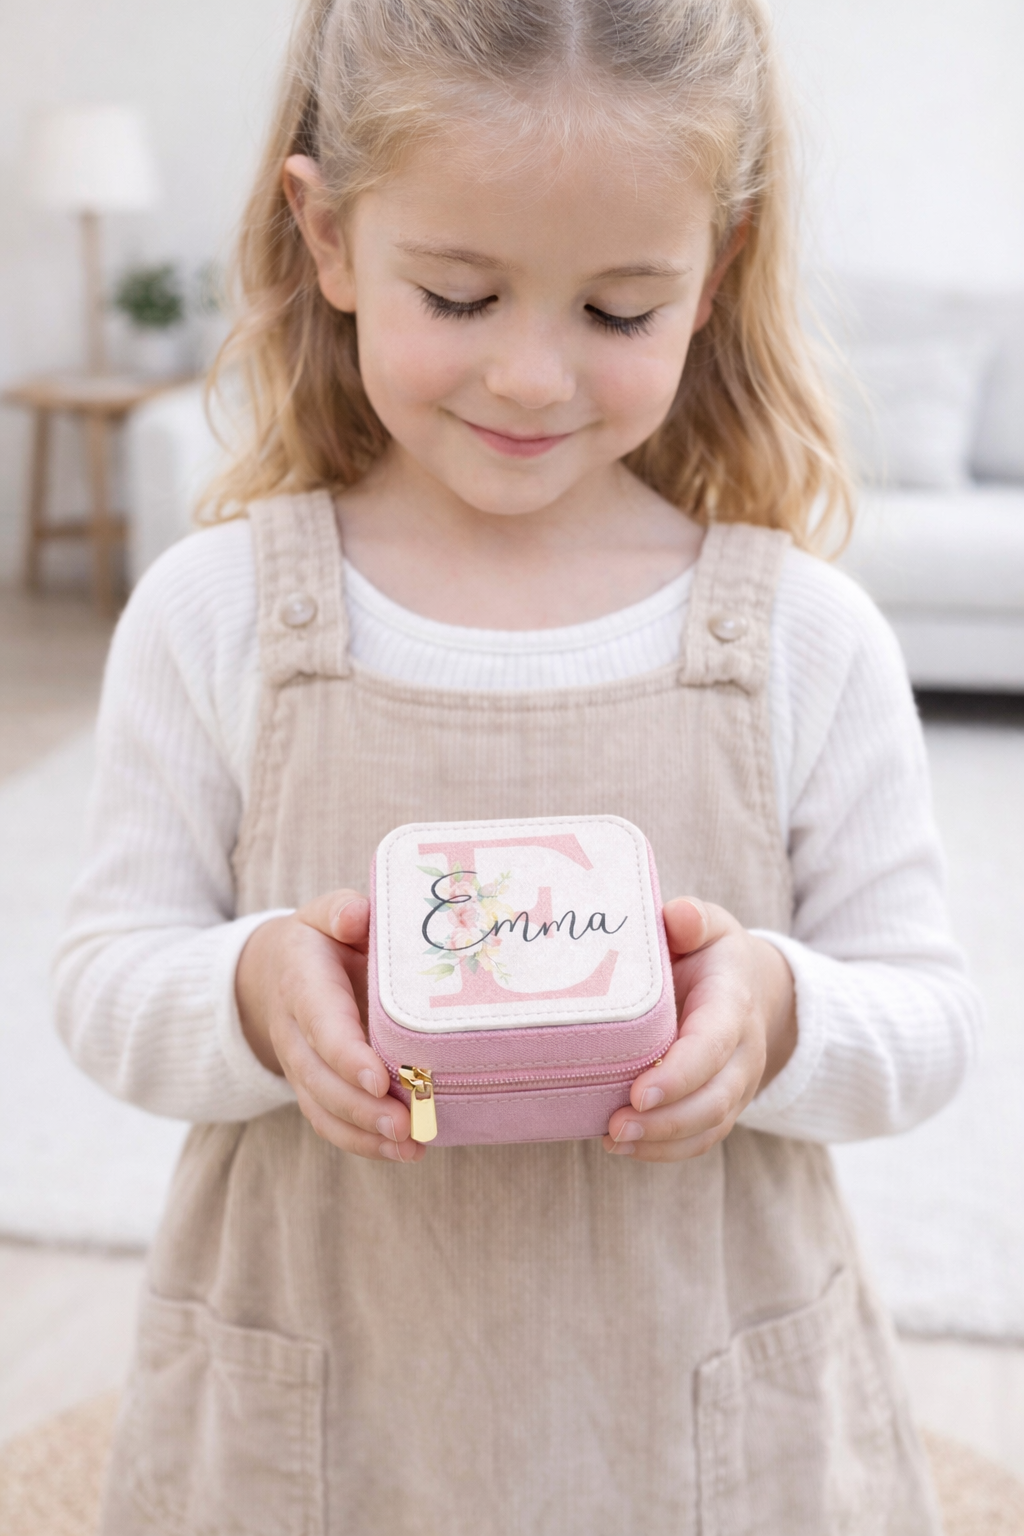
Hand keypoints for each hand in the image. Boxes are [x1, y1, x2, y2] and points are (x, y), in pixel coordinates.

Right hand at [236, 890, 424, 1163]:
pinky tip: (403, 1151)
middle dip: (362, 1107)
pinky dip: (362, 1144)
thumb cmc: (322, 940)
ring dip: (365, 1134)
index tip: (378, 1079)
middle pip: (321, 1078)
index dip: (346, 1054)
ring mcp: (300, 1066)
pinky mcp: (312, 1089)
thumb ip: (340, 910)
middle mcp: (294, 1031)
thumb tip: (357, 918)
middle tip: (406, 1125)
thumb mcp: (325, 913)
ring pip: (323, 1108)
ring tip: (411, 1145)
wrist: (275, 972)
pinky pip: (328, 1123)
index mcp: (302, 982)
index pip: (321, 1023)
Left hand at [603, 898, 796, 1161]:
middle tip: (615, 1126)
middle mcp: (742, 1053)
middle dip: (666, 1120)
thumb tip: (677, 916)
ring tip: (613, 1141)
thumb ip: (693, 920)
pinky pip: (701, 1140)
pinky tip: (623, 1148)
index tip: (639, 1093)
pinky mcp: (720, 1107)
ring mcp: (735, 1086)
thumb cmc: (712, 956)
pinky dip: (665, 1151)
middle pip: (713, 1099)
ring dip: (662, 1142)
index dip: (680, 1074)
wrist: (754, 990)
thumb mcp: (709, 927)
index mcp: (732, 1005)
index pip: (713, 1045)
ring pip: (708, 1126)